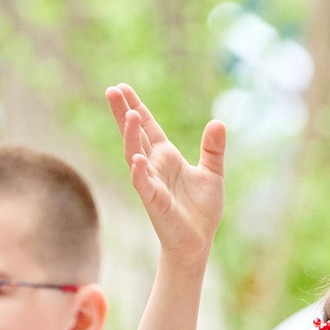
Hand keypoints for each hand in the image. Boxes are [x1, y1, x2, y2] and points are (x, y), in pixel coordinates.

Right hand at [107, 85, 225, 256]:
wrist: (199, 241)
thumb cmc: (201, 209)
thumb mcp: (213, 172)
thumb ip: (213, 148)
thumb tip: (218, 122)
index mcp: (166, 156)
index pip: (148, 127)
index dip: (136, 108)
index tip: (123, 88)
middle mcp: (154, 166)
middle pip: (135, 134)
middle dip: (123, 113)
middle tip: (112, 90)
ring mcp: (151, 182)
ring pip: (135, 155)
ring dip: (131, 136)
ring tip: (128, 115)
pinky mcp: (154, 201)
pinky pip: (143, 184)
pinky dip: (139, 172)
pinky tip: (136, 159)